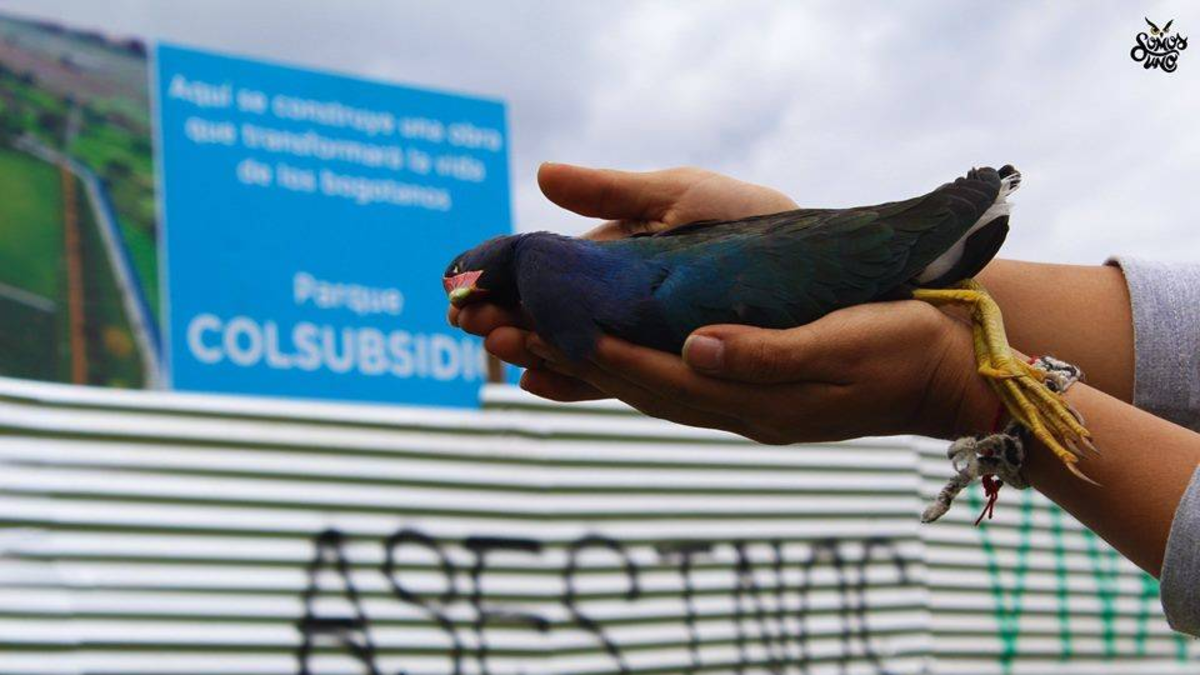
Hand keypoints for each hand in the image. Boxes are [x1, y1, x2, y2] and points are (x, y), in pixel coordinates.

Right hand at [451, 162, 797, 399]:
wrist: (816, 268)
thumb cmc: (747, 219)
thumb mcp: (675, 195)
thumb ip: (609, 193)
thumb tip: (542, 174)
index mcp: (609, 260)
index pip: (539, 275)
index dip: (498, 282)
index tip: (460, 285)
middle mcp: (615, 305)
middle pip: (543, 317)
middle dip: (502, 319)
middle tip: (466, 321)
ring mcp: (635, 339)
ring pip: (568, 351)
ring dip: (529, 350)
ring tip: (500, 344)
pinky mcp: (663, 369)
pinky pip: (610, 380)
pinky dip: (573, 381)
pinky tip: (541, 381)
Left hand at [523, 300, 997, 443]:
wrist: (945, 371)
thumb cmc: (904, 345)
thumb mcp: (846, 340)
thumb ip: (770, 351)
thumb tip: (696, 347)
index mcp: (756, 398)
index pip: (658, 375)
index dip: (597, 353)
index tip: (540, 330)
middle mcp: (739, 409)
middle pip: (637, 386)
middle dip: (567, 362)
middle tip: (499, 336)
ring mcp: (744, 405)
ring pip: (647, 387)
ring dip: (586, 368)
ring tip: (523, 346)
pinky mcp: (751, 391)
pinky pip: (673, 382)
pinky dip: (628, 369)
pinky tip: (601, 356)